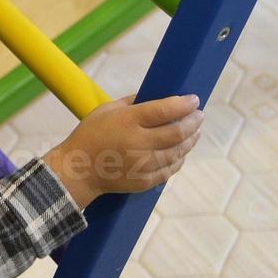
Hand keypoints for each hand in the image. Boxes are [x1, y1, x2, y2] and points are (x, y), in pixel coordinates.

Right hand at [43, 94, 202, 206]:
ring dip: (191, 140)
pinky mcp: (145, 180)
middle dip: (193, 121)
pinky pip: (170, 169)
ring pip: (178, 151)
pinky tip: (182, 151)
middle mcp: (139, 143)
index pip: (165, 110)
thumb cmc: (90, 135)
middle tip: (199, 115)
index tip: (194, 99)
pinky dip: (180, 158)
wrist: (78, 170)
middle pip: (177, 132)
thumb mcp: (106, 110)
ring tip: (195, 131)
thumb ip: (132, 103)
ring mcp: (143, 164)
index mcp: (128, 121)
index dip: (184, 104)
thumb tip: (157, 97)